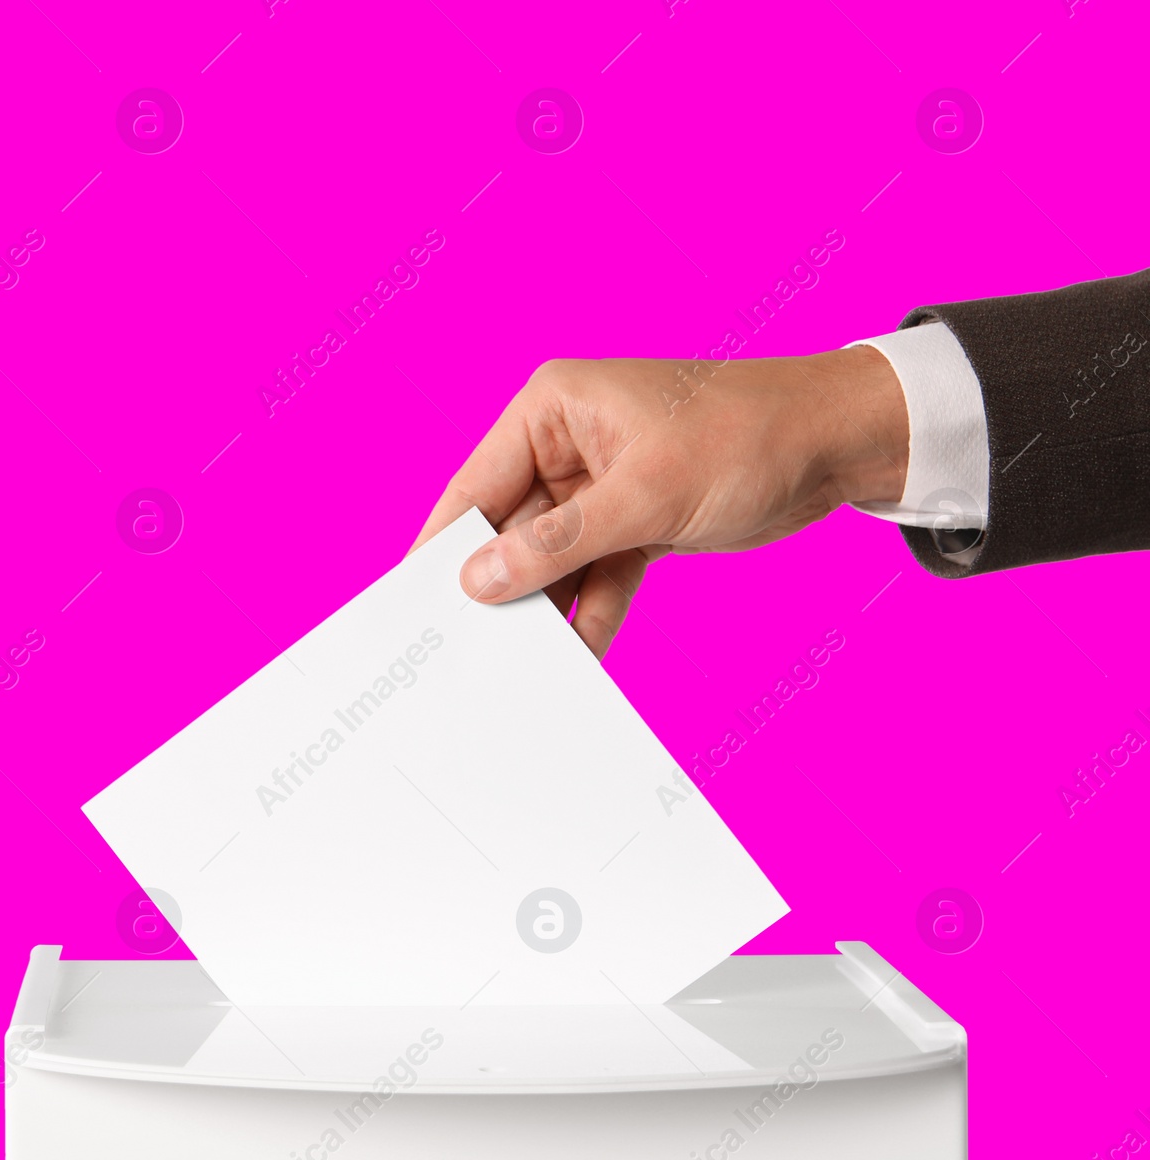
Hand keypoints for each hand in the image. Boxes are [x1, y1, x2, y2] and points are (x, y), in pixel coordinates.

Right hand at [411, 347, 909, 657]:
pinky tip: (580, 654)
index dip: (444, 543)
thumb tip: (481, 579)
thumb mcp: (647, 492)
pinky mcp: (635, 523)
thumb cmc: (746, 434)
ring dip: (545, 606)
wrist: (837, 443)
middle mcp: (567, 445)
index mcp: (552, 408)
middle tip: (463, 646)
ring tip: (518, 662)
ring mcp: (601, 488)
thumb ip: (559, 540)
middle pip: (509, 528)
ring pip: (552, 560)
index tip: (411, 598)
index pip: (476, 484)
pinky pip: (597, 576)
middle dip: (497, 585)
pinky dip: (591, 612)